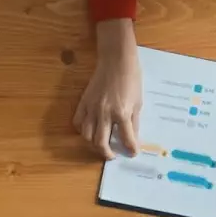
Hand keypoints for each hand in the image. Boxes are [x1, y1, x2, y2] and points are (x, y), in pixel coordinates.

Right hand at [74, 20, 141, 159]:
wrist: (116, 61)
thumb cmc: (131, 79)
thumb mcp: (138, 102)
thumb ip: (134, 122)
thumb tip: (133, 138)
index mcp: (122, 113)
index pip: (126, 138)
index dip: (130, 149)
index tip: (132, 154)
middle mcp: (104, 114)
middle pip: (101, 143)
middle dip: (107, 153)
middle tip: (112, 155)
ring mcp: (91, 109)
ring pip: (86, 136)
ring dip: (93, 144)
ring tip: (100, 145)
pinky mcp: (83, 103)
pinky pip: (77, 122)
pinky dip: (82, 130)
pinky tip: (89, 130)